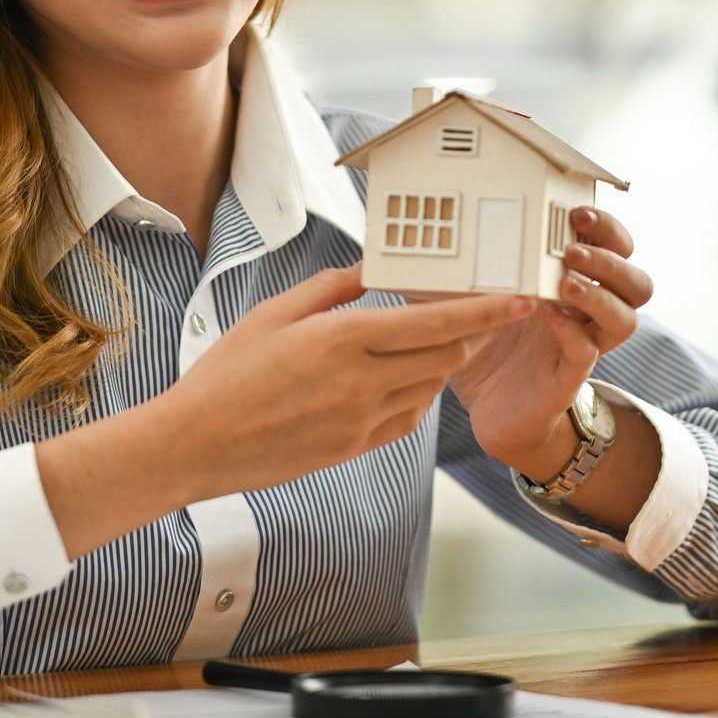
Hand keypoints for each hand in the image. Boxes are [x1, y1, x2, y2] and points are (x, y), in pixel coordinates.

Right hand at [159, 265, 530, 500]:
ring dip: (447, 361)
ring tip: (450, 337)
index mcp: (341, 341)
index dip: (486, 311)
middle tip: (491, 310)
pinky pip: (408, 418)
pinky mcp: (355, 447)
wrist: (196, 444)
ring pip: (431, 387)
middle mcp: (360, 383)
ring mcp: (360, 421)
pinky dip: (419, 393)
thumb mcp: (272, 313)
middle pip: (446, 356)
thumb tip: (367, 270)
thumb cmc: (225, 374)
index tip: (520, 299)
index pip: (434, 323)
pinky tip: (411, 377)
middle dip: (475, 332)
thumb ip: (329, 289)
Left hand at [446, 207, 653, 476]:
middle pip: (635, 281)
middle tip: (572, 249)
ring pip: (626, 319)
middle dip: (611, 258)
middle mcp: (587, 313)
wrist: (488, 409)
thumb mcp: (468, 294)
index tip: (578, 212)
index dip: (608, 228)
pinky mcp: (567, 379)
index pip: (615, 248)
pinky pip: (587, 355)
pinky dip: (572, 333)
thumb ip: (458, 262)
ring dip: (600, 295)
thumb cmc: (486, 344)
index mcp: (571, 281)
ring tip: (566, 282)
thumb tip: (418, 229)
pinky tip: (549, 317)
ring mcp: (582, 346)